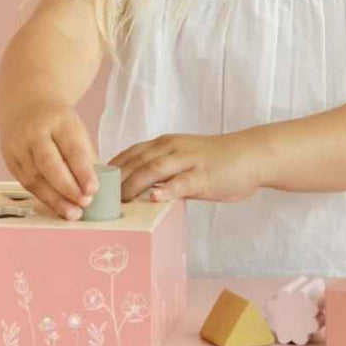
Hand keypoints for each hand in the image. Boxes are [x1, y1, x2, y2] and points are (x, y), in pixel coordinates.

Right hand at [0, 99, 99, 220]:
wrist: (25, 104)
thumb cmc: (57, 122)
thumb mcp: (76, 129)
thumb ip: (85, 156)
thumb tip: (95, 188)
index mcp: (58, 120)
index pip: (71, 148)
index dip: (83, 171)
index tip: (93, 189)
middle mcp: (34, 132)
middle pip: (49, 164)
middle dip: (68, 187)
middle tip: (85, 203)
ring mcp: (18, 146)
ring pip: (35, 178)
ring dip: (55, 199)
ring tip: (73, 212)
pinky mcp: (9, 160)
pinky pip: (25, 182)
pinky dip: (42, 197)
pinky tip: (56, 205)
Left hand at [107, 131, 261, 203]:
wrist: (251, 155)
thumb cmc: (218, 161)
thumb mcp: (185, 160)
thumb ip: (164, 172)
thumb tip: (140, 191)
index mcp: (165, 144)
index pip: (130, 153)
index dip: (111, 168)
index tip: (94, 184)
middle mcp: (172, 148)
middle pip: (136, 161)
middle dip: (115, 180)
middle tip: (97, 199)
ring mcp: (188, 161)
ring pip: (153, 169)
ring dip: (132, 184)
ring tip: (117, 201)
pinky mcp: (204, 175)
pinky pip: (182, 182)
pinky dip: (166, 189)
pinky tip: (153, 198)